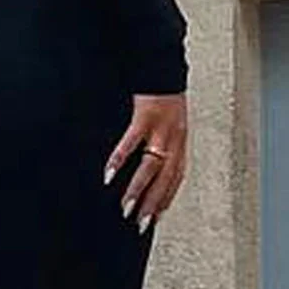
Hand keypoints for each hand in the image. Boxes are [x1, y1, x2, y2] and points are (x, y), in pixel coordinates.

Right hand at [104, 93, 187, 232]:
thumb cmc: (163, 95)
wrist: (163, 65)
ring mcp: (160, 128)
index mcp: (180, 141)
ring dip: (138, 189)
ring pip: (151, 166)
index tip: (156, 219)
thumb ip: (163, 142)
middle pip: (165, 178)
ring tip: (126, 207)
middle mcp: (174, 138)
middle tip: (140, 224)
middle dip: (153, 203)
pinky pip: (131, 143)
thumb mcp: (170, 121)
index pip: (175, 178)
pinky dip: (119, 160)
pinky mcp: (144, 116)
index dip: (166, 199)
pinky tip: (109, 175)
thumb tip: (152, 164)